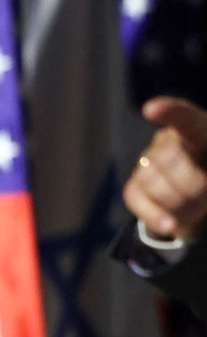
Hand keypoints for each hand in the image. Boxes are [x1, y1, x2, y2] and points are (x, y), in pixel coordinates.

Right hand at [123, 97, 206, 242]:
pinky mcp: (135, 188)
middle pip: (167, 158)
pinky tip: (170, 225)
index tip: (151, 110)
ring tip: (198, 212)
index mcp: (197, 130)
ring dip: (179, 203)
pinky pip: (137, 199)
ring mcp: (147, 163)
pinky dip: (155, 215)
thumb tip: (200, 183)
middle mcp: (167, 141)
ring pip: (151, 181)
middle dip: (190, 184)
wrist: (203, 201)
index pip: (183, 117)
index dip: (167, 112)